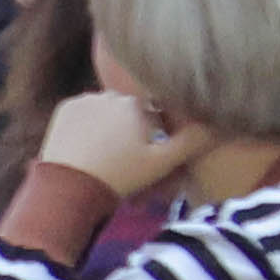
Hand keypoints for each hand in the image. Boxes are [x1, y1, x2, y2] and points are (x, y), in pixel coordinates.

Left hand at [37, 88, 192, 197]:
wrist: (70, 185)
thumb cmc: (120, 175)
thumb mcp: (161, 163)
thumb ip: (190, 141)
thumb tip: (214, 124)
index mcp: (135, 104)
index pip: (155, 113)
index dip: (155, 135)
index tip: (146, 154)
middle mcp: (110, 95)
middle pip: (129, 110)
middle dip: (132, 129)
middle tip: (126, 157)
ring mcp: (84, 99)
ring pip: (106, 110)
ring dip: (110, 124)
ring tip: (106, 153)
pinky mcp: (64, 108)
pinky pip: (84, 112)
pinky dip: (88, 124)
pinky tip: (89, 145)